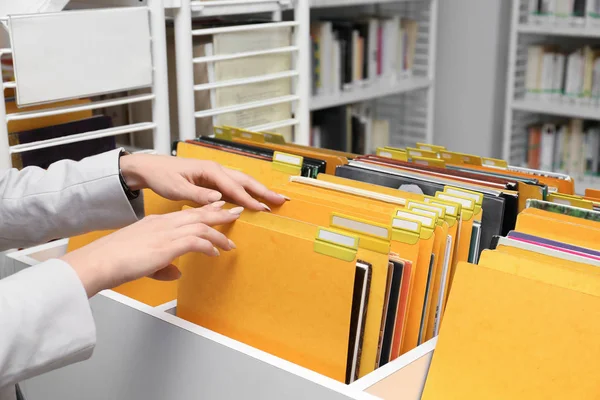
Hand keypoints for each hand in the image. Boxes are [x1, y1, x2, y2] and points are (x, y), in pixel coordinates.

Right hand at [61, 202, 241, 297]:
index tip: (217, 208)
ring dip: (218, 234)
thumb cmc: (113, 260)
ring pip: (201, 227)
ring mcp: (166, 233)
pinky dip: (209, 246)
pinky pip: (196, 241)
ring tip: (230, 242)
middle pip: (198, 214)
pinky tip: (215, 253)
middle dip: (219, 214)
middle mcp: (163, 224)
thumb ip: (163, 265)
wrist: (100, 261)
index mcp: (156, 223)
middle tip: (234, 212)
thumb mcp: (142, 260)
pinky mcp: (168, 245)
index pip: (186, 213)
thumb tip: (177, 272)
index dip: (204, 210)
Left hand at [119, 153, 286, 210]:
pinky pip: (234, 185)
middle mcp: (216, 169)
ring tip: (274, 199)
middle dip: (264, 191)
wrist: (151, 168)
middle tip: (281, 200)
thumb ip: (199, 195)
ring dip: (259, 190)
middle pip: (245, 180)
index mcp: (209, 170)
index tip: (262, 208)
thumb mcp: (177, 188)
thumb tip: (219, 199)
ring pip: (242, 182)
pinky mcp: (213, 179)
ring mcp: (215, 173)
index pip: (234, 187)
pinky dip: (247, 191)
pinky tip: (254, 199)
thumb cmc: (162, 177)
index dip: (249, 199)